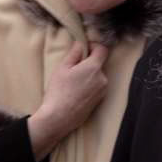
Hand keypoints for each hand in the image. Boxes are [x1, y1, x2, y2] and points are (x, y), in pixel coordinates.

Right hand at [28, 42, 108, 160]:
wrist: (59, 117)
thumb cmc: (58, 91)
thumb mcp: (63, 68)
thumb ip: (74, 53)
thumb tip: (81, 44)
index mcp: (94, 68)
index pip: (103, 49)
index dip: (94, 46)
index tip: (84, 49)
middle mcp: (103, 78)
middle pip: (99, 63)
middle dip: (88, 62)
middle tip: (73, 68)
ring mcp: (103, 90)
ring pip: (98, 75)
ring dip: (89, 74)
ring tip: (73, 82)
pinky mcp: (100, 100)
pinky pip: (97, 86)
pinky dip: (90, 85)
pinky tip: (77, 91)